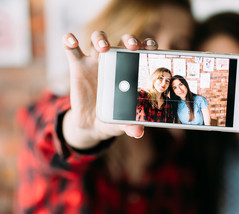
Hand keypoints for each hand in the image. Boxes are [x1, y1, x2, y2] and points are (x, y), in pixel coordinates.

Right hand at [62, 31, 157, 148]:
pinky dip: (69, 41)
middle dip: (129, 39)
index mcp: (131, 70)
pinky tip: (71, 41)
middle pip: (122, 41)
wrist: (91, 124)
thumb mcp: (122, 123)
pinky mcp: (78, 66)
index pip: (142, 52)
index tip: (151, 46)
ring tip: (104, 48)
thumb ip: (130, 126)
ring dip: (101, 38)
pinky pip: (71, 49)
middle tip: (132, 47)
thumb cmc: (113, 118)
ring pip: (98, 39)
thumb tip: (138, 133)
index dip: (148, 44)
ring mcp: (95, 62)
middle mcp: (115, 61)